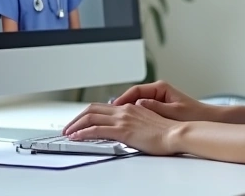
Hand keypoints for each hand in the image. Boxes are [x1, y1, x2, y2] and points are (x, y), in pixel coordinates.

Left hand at [62, 102, 179, 154]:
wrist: (177, 133)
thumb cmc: (167, 132)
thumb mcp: (148, 123)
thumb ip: (135, 122)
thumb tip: (126, 128)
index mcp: (130, 107)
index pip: (102, 107)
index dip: (88, 114)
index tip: (80, 122)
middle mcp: (124, 110)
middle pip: (92, 109)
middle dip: (77, 118)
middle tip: (68, 127)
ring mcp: (123, 119)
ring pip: (90, 117)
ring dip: (75, 125)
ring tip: (67, 133)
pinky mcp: (123, 130)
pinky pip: (96, 129)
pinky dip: (83, 133)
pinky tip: (76, 137)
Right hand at [110, 80, 215, 121]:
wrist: (208, 120)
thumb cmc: (194, 114)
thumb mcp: (174, 111)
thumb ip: (155, 107)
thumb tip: (138, 104)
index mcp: (161, 88)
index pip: (135, 91)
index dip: (123, 99)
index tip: (114, 107)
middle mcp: (158, 91)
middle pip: (133, 96)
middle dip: (121, 105)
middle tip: (110, 114)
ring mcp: (158, 99)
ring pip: (136, 104)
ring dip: (127, 111)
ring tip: (115, 119)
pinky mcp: (160, 108)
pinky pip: (143, 110)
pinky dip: (135, 116)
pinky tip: (129, 124)